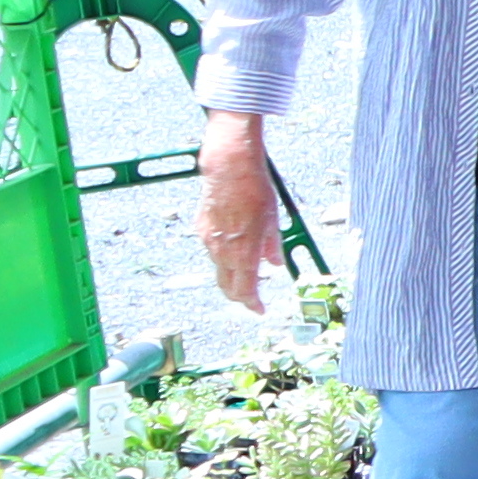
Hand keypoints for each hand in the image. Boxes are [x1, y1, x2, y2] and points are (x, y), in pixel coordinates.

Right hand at [195, 117, 283, 309]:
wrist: (229, 169)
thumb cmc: (255, 191)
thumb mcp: (273, 220)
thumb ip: (272, 245)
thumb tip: (275, 262)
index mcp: (243, 252)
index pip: (245, 290)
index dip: (252, 304)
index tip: (260, 309)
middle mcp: (223, 250)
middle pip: (228, 285)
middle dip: (240, 295)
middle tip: (253, 297)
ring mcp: (209, 240)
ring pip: (220, 267)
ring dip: (233, 273)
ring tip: (249, 268)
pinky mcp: (201, 228)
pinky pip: (213, 248)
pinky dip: (225, 254)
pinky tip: (235, 243)